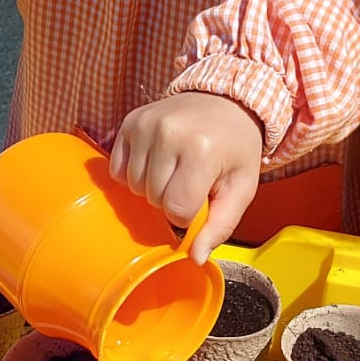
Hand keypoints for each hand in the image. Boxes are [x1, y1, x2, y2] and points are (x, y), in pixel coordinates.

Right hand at [111, 93, 263, 261]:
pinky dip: (134, 174)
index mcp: (201, 150)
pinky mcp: (130, 122)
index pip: (177, 210)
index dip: (189, 213)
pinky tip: (157, 161)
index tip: (202, 196)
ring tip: (175, 169)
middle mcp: (169, 133)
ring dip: (152, 188)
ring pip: (133, 187)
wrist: (226, 101)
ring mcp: (145, 125)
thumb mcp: (241, 187)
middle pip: (153, 199)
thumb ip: (220, 226)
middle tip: (191, 179)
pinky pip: (118, 170)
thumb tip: (195, 259)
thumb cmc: (235, 148)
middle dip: (171, 200)